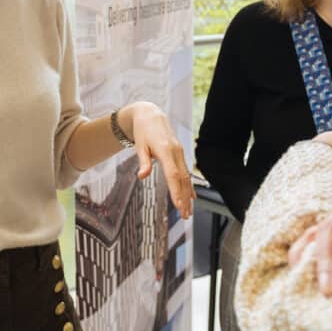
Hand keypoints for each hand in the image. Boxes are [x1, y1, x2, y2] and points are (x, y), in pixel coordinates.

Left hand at [121, 101, 195, 218]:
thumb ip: (143, 161)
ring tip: (188, 212)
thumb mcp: (140, 145)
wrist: (151, 115)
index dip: (176, 191)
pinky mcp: (180, 154)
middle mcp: (176, 152)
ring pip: (186, 177)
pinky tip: (192, 197)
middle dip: (184, 198)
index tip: (178, 205)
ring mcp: (180, 153)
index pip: (173, 174)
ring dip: (187, 195)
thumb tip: (142, 176)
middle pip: (182, 179)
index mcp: (166, 150)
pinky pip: (186, 172)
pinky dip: (189, 186)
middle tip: (185, 215)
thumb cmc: (143, 131)